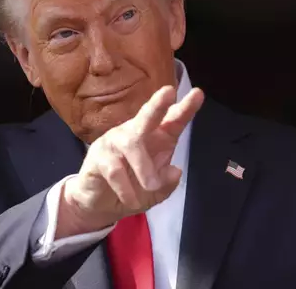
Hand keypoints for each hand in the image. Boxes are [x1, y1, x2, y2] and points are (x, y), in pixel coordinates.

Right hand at [56, 85, 203, 237]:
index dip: (185, 108)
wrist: (100, 204)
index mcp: (156, 138)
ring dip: (144, 167)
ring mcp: (114, 142)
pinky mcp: (97, 155)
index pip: (172, 120)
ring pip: (132, 143)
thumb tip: (175, 171)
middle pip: (147, 116)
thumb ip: (167, 184)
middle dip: (158, 104)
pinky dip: (126, 189)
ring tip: (151, 186)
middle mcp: (135, 133)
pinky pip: (115, 169)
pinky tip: (130, 199)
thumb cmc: (133, 189)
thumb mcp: (156, 193)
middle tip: (168, 92)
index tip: (198, 93)